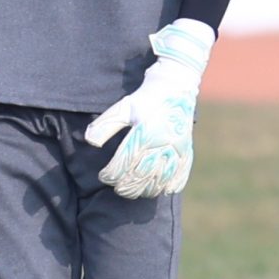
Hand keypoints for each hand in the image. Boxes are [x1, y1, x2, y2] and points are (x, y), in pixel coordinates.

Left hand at [83, 19, 214, 199]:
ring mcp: (177, 147)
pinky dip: (172, 185)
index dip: (111, 174)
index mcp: (144, 132)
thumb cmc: (145, 98)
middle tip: (118, 188)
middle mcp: (162, 142)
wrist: (175, 86)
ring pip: (161, 179)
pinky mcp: (187, 149)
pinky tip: (161, 189)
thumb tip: (90, 142)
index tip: (104, 176)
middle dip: (126, 187)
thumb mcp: (122, 108)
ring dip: (147, 190)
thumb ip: (105, 125)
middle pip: (142, 175)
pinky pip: (181, 174)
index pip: (124, 163)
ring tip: (136, 191)